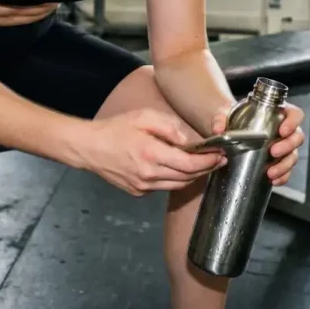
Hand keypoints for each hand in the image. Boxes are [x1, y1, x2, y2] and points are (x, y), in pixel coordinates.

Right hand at [84, 108, 226, 196]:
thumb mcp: (143, 117)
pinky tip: (175, 168)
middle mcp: (149, 174)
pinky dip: (173, 179)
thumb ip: (169, 127)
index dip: (208, 161)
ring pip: (177, 185)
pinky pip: (163, 187)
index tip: (220, 156)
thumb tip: (189, 141)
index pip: (190, 164)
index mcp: (151, 154)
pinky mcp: (138, 191)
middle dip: (205, 168)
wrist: (89, 148)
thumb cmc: (115, 129)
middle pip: (187, 177)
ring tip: (202, 165)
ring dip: (192, 176)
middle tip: (217, 160)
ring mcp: (143, 186)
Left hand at [208, 102, 305, 185]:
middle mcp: (284, 130)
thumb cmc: (233, 118)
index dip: (293, 122)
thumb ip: (220, 119)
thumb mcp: (225, 114)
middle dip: (288, 146)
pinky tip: (273, 180)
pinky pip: (287, 170)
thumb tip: (218, 130)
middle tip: (273, 152)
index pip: (295, 114)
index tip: (283, 130)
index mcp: (277, 113)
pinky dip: (282, 176)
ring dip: (285, 165)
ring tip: (271, 172)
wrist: (229, 131)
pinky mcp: (278, 161)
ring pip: (293, 155)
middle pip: (297, 137)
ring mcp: (283, 146)